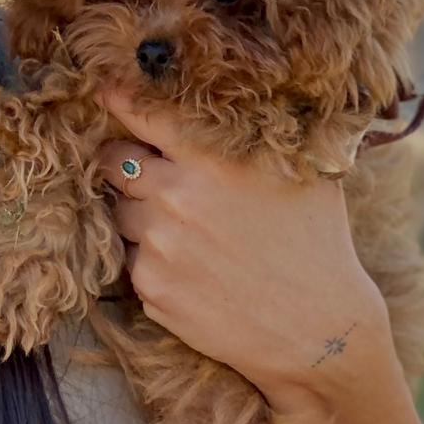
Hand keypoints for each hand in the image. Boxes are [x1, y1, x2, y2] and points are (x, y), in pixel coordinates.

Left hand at [95, 83, 395, 410]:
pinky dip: (151, 260)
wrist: (318, 332)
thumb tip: (237, 98)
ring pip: (119, 213)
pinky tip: (191, 269)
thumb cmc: (317, 246)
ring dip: (138, 215)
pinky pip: (131, 259)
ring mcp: (158, 245)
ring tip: (183, 231)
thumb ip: (258, 137)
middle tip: (145, 174)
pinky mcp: (150, 287)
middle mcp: (176, 197)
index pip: (141, 114)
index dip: (118, 99)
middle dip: (123, 165)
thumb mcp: (301, 174)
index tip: (105, 91)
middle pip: (112, 163)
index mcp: (212, 160)